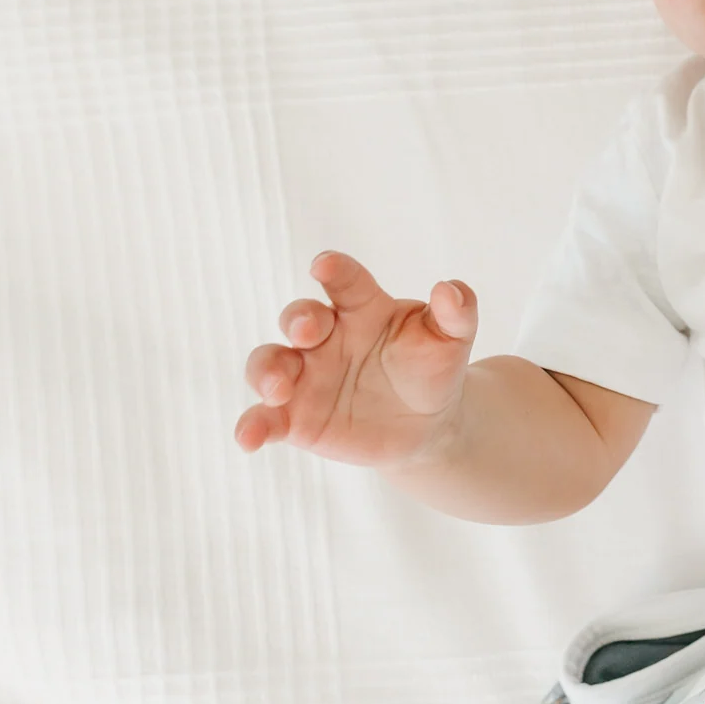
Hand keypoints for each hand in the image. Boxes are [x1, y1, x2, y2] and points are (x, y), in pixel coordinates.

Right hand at [235, 251, 477, 467]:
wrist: (427, 425)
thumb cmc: (433, 368)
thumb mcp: (452, 339)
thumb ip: (456, 312)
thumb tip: (451, 289)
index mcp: (362, 308)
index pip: (344, 281)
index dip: (334, 269)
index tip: (324, 265)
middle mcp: (325, 337)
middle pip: (298, 317)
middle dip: (298, 319)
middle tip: (308, 331)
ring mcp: (305, 376)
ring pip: (269, 363)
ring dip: (266, 371)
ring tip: (278, 388)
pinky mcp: (295, 418)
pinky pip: (265, 418)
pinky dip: (252, 426)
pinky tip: (248, 438)